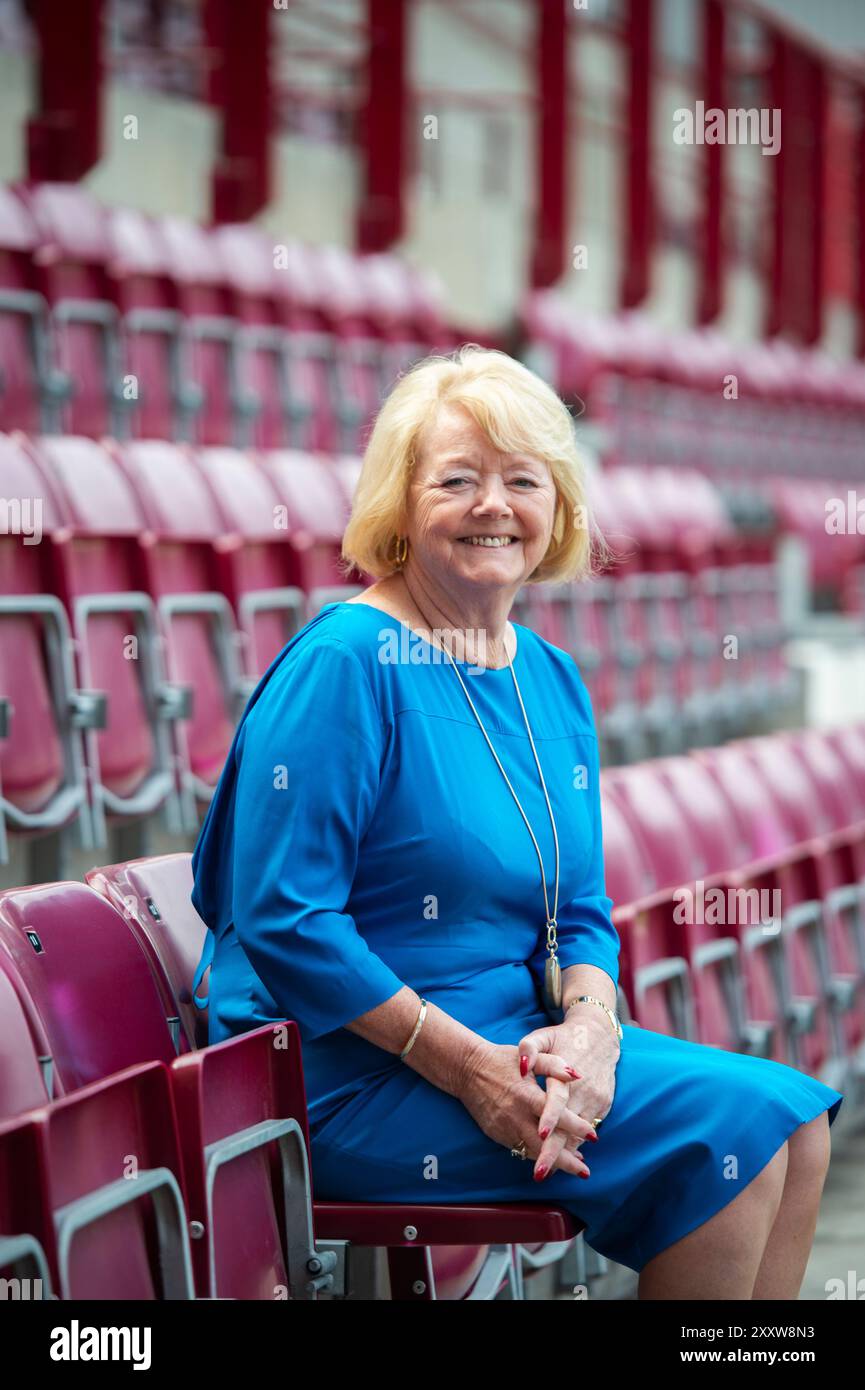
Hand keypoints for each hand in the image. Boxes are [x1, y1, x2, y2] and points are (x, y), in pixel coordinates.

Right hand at [455, 1039, 595, 1179]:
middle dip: (567, 1160)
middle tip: (585, 1172)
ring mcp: (505, 1127)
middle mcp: (517, 1115)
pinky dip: (536, 1156)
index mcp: (528, 1095)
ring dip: (553, 1162)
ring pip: (532, 1152)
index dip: (576, 1127)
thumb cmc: (503, 1060)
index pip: (557, 1116)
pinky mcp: (496, 1134)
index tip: (594, 1136)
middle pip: (545, 1145)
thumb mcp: (530, 1057)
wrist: (468, 1069)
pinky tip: (549, 1158)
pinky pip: (519, 1149)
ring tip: (573, 1167)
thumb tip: (577, 1075)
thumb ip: (554, 1065)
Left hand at [518, 1011, 619, 1180]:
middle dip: (554, 1152)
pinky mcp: (603, 1105)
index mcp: (566, 1074)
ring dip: (565, 1153)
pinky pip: (587, 1129)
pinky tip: (562, 1157)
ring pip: (579, 1133)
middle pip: (568, 1127)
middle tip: (539, 1173)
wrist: (599, 1035)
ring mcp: (595, 1100)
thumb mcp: (543, 1036)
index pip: (558, 1100)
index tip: (539, 1135)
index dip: (549, 1118)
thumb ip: (529, 1048)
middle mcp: (583, 1090)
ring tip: (546, 1172)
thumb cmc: (563, 1038)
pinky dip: (575, 1143)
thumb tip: (521, 1065)